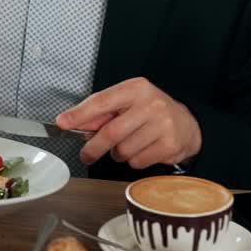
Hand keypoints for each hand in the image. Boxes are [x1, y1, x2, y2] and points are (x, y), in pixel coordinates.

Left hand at [55, 77, 201, 169]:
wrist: (187, 124)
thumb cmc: (149, 112)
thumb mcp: (127, 103)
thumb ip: (101, 112)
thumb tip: (71, 121)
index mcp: (136, 88)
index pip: (101, 101)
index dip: (80, 114)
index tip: (62, 122)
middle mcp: (151, 104)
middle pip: (111, 132)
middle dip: (93, 147)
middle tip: (86, 155)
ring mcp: (163, 125)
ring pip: (123, 151)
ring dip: (118, 154)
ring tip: (127, 145)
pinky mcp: (169, 145)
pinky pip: (137, 162)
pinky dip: (133, 161)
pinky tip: (142, 150)